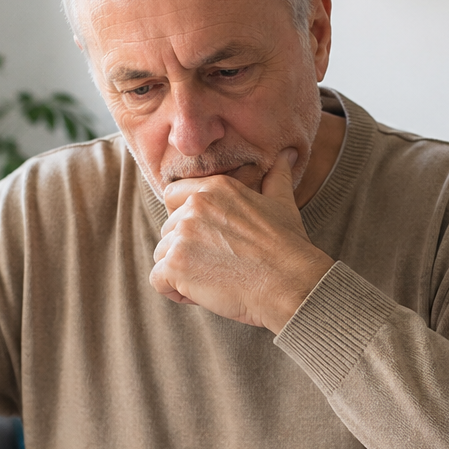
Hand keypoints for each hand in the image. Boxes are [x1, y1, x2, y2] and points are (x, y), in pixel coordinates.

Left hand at [151, 148, 334, 331]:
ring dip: (182, 271)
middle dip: (186, 250)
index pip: (173, 196)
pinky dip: (175, 291)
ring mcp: (182, 235)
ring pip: (162, 255)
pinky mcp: (176, 265)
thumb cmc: (288, 247)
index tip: (207, 238)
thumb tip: (288, 154)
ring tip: (214, 279)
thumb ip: (276, 177)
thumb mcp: (282, 203)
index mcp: (215, 188)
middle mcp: (194, 206)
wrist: (289, 284)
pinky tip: (202, 294)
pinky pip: (158, 280)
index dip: (184, 220)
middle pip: (168, 230)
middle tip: (220, 265)